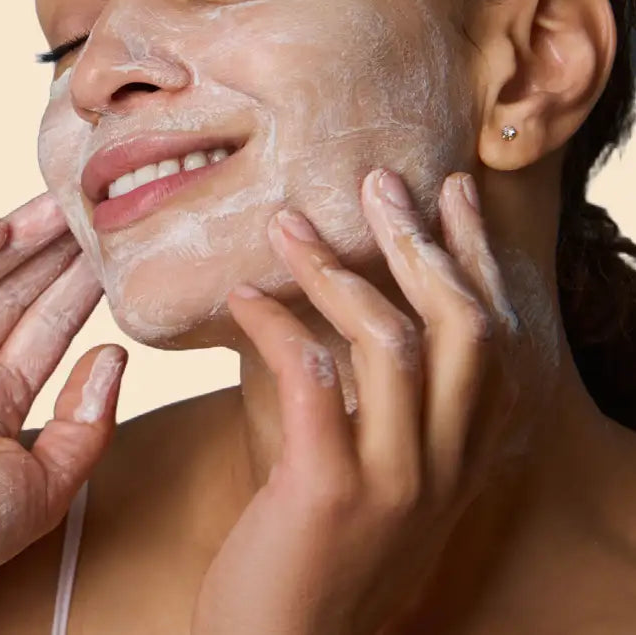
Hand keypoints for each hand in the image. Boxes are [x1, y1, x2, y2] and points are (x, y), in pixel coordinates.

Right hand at [0, 193, 126, 622]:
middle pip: (10, 289)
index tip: (111, 256)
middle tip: (87, 214)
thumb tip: (115, 357)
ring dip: (11, 237)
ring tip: (56, 210)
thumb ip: (88, 424)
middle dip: (49, 252)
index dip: (78, 289)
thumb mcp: (47, 483)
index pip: (46, 326)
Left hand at [191, 169, 521, 634]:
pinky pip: (313, 378)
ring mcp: (395, 480)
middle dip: (421, 241)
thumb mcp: (377, 482)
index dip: (476, 257)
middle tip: (378, 181)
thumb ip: (387, 414)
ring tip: (286, 226)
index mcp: (463, 458)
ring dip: (335, 270)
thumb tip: (347, 324)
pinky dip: (277, 324)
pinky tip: (243, 298)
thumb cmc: (317, 556)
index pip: (494, 338)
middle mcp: (447, 466)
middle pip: (461, 324)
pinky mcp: (330, 491)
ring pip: (391, 340)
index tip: (453, 193)